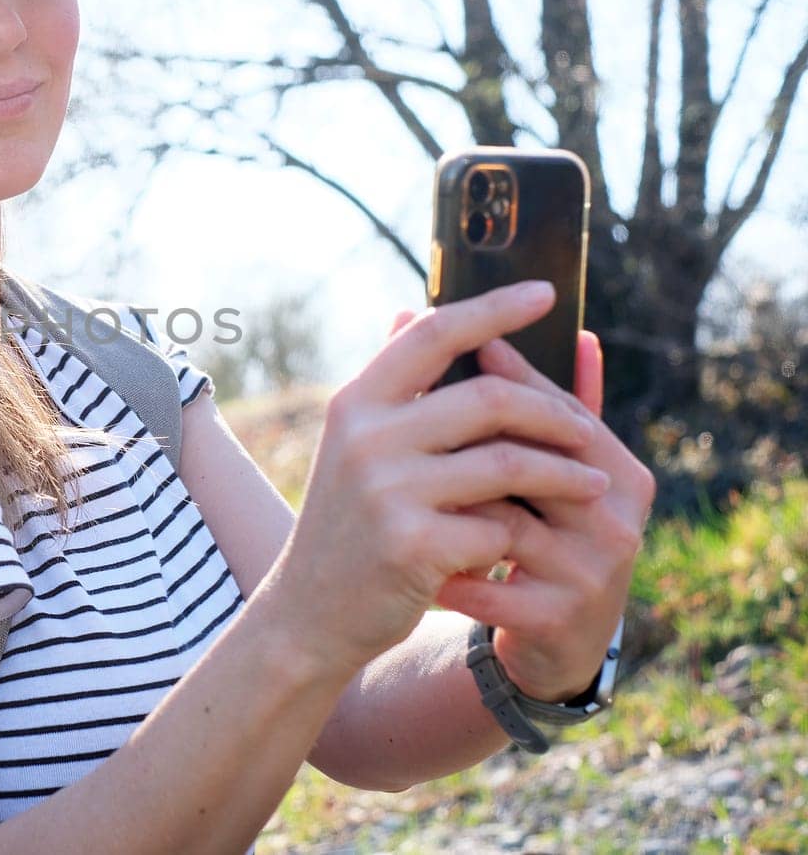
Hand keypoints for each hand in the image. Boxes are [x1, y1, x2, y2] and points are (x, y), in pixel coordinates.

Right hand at [267, 281, 611, 678]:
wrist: (309, 612)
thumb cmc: (349, 522)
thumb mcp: (354, 445)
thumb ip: (391, 385)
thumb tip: (411, 310)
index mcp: (356, 402)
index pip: (434, 334)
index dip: (494, 310)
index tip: (547, 293)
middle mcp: (366, 437)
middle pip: (490, 398)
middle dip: (554, 413)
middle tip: (588, 431)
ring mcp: (386, 491)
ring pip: (507, 463)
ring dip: (564, 475)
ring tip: (594, 485)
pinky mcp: (411, 546)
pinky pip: (498, 527)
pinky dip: (516, 535)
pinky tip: (517, 546)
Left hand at [433, 330, 655, 702]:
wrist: (554, 644)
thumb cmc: (539, 537)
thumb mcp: (537, 474)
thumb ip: (519, 405)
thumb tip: (474, 327)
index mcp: (618, 470)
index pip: (558, 410)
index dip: (505, 380)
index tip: (452, 355)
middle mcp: (616, 516)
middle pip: (533, 460)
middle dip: (466, 445)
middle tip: (405, 429)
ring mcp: (593, 569)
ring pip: (505, 521)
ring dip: (449, 512)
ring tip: (402, 498)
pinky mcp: (560, 617)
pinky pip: (489, 588)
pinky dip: (447, 577)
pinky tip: (415, 570)